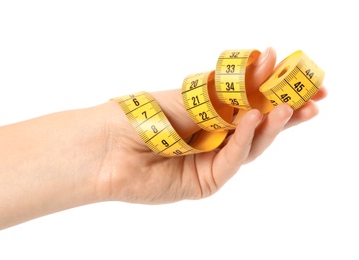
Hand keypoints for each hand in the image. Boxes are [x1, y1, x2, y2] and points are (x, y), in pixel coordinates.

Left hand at [101, 47, 327, 203]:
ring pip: (249, 147)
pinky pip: (230, 162)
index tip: (305, 81)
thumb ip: (231, 86)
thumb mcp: (194, 95)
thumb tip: (266, 58)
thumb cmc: (145, 114)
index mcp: (211, 115)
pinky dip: (243, 141)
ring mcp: (210, 162)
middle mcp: (214, 139)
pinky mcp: (204, 183)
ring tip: (286, 107)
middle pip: (257, 128)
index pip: (253, 104)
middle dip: (286, 114)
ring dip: (270, 126)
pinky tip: (254, 120)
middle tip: (313, 100)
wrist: (108, 146)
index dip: (279, 94)